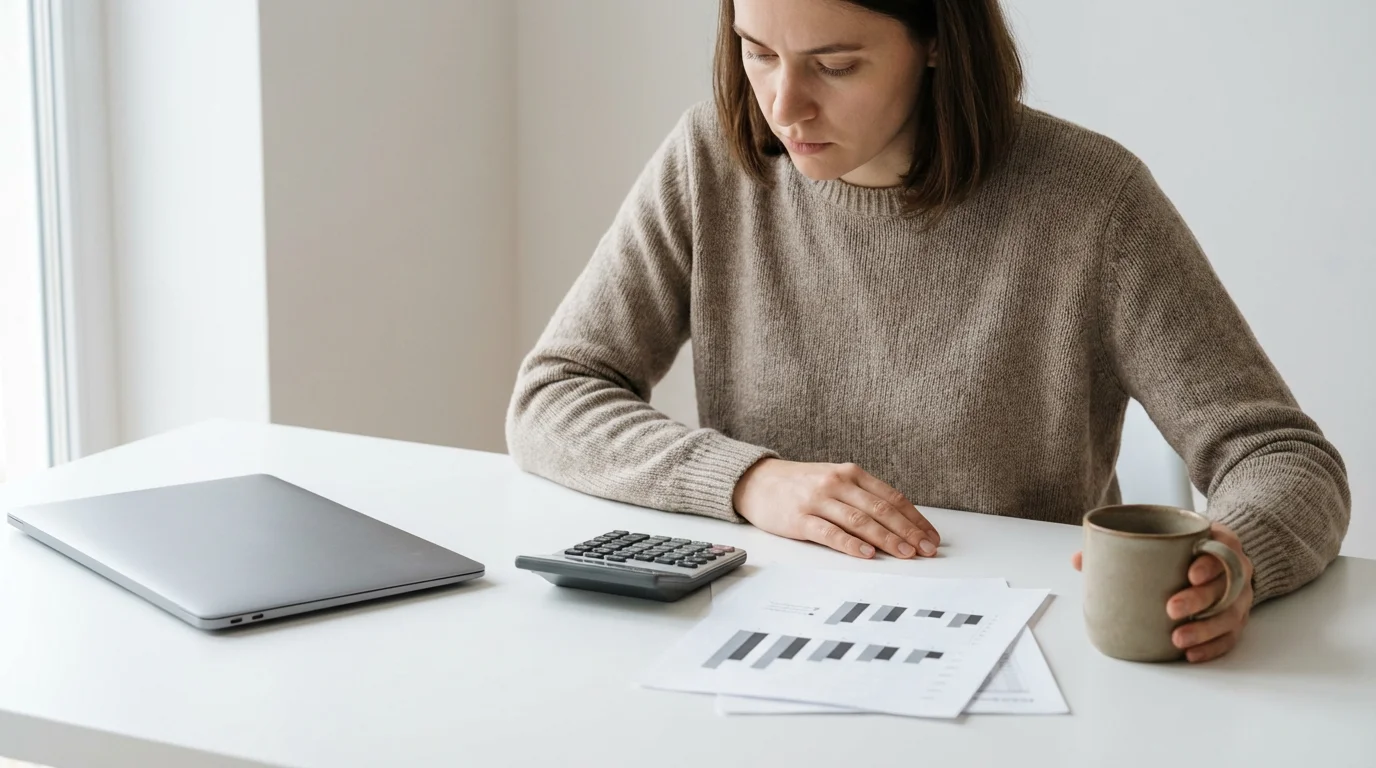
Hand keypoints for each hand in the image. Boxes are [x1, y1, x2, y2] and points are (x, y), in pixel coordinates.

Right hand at [732, 458, 939, 558]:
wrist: (756, 481)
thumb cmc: (800, 484)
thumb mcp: (834, 480)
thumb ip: (861, 496)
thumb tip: (898, 524)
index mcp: (850, 473)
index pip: (891, 497)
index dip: (914, 519)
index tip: (931, 537)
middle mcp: (837, 483)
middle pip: (881, 509)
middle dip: (908, 531)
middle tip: (926, 549)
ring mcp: (818, 500)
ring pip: (860, 521)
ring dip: (886, 539)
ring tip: (905, 554)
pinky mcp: (799, 519)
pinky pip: (830, 533)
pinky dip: (851, 544)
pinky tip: (867, 554)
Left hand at [1071, 522, 1254, 662]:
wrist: (1213, 553)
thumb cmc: (1182, 546)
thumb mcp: (1163, 535)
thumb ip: (1123, 543)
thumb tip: (1080, 559)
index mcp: (1218, 541)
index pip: (1223, 549)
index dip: (1209, 563)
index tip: (1190, 574)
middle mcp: (1235, 568)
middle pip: (1226, 585)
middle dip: (1199, 600)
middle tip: (1171, 609)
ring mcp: (1238, 595)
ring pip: (1230, 615)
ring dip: (1204, 630)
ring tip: (1178, 639)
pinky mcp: (1235, 618)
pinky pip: (1230, 636)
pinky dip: (1212, 647)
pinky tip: (1191, 654)